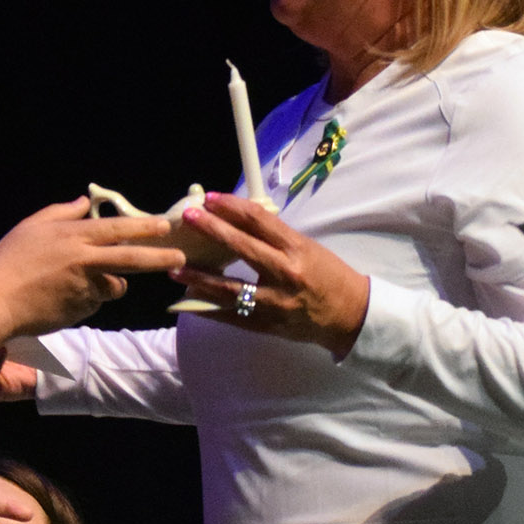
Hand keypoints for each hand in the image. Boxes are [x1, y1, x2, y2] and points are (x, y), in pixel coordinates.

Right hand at [0, 199, 183, 337]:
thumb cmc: (9, 261)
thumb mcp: (31, 227)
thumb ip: (61, 212)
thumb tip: (84, 201)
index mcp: (74, 237)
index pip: (117, 229)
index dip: (144, 227)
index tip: (165, 225)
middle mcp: (86, 261)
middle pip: (132, 259)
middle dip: (160, 257)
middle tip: (180, 257)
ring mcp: (86, 289)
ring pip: (115, 286)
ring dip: (109, 284)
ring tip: (78, 282)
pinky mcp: (83, 311)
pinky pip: (95, 303)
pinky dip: (87, 300)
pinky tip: (63, 298)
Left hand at [172, 192, 370, 356]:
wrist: (348, 315)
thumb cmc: (328, 276)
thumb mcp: (306, 248)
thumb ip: (274, 237)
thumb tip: (237, 221)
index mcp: (296, 249)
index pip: (259, 221)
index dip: (232, 207)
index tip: (212, 198)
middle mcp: (285, 273)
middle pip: (242, 246)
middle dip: (212, 230)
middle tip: (189, 218)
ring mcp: (274, 302)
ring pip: (229, 288)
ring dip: (199, 277)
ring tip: (175, 268)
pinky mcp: (268, 324)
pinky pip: (232, 316)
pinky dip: (208, 308)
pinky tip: (188, 301)